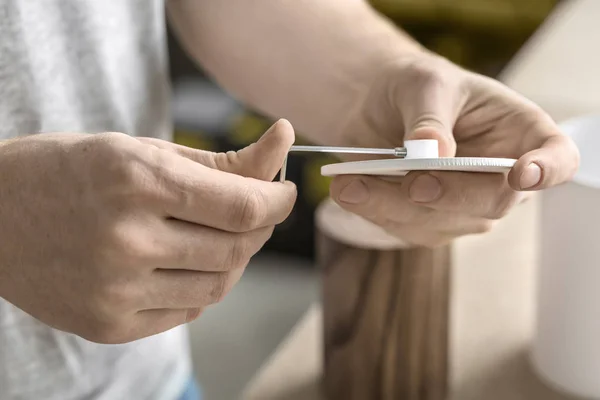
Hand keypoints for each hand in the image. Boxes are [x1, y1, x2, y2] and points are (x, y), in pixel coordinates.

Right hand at [0, 119, 295, 342]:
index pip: (244, 207)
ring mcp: (115, 289)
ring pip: (219, 285)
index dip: (278, 201)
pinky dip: (201, 287)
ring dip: (233, 259)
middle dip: (259, 228)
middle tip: (252, 210)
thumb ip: (220, 160)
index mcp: (136, 180)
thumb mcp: (141, 150)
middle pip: (237, 249)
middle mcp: (126, 239)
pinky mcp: (108, 325)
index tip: (285, 193)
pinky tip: (182, 263)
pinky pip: (187, 312)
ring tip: (214, 236)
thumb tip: (283, 144)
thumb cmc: (67, 171)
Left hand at [329, 54, 579, 246]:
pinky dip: (374, 211)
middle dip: (448, 194)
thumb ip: (430, 116)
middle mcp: (499, 179)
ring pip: (440, 223)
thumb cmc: (416, 87)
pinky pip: (405, 228)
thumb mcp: (425, 84)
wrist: (379, 107)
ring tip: (349, 182)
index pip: (557, 161)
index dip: (547, 170)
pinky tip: (349, 189)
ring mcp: (464, 207)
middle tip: (411, 182)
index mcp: (520, 135)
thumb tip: (434, 152)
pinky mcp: (427, 222)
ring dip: (393, 206)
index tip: (523, 173)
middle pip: (491, 203)